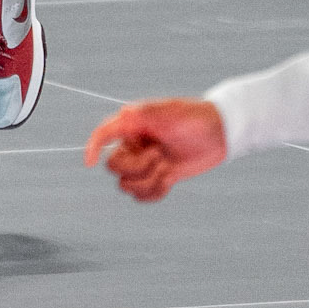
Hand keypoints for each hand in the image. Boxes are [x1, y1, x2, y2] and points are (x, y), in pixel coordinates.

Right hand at [84, 98, 226, 201]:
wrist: (218, 132)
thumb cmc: (192, 117)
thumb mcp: (167, 111)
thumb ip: (144, 113)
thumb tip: (122, 114)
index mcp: (131, 125)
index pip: (103, 135)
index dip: (92, 147)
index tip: (89, 163)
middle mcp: (134, 144)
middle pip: (114, 167)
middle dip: (136, 167)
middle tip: (159, 155)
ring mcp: (145, 163)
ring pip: (127, 185)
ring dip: (148, 181)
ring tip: (167, 168)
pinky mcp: (158, 177)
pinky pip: (142, 196)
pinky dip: (154, 193)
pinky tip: (168, 182)